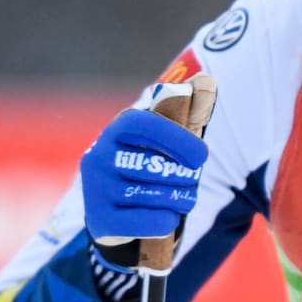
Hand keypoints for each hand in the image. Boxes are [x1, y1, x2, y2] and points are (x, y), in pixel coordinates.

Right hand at [79, 108, 207, 244]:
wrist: (117, 213)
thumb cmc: (151, 166)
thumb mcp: (169, 138)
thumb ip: (189, 109)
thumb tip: (206, 79)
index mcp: (118, 130)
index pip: (143, 123)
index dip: (176, 138)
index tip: (201, 157)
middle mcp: (98, 156)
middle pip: (155, 167)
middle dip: (185, 179)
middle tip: (191, 183)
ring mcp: (95, 189)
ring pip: (154, 196)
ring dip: (179, 200)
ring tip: (181, 199)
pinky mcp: (99, 220)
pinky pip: (147, 222)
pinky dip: (165, 221)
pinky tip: (166, 218)